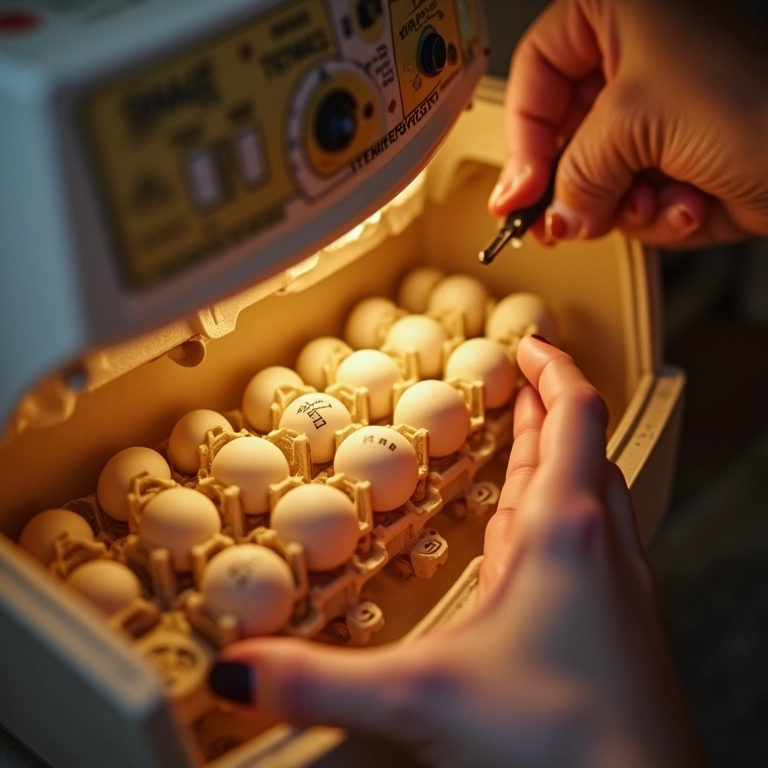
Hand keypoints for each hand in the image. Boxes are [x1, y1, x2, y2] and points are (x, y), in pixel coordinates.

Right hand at [208, 336, 707, 767]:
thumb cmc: (568, 745)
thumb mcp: (425, 699)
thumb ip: (321, 681)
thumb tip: (246, 667)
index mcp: (566, 530)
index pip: (573, 414)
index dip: (553, 367)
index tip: (529, 340)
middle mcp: (601, 547)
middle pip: (580, 445)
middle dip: (546, 405)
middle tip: (515, 382)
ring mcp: (616, 585)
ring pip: (589, 492)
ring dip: (555, 456)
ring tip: (521, 442)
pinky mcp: (617, 624)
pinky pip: (588, 542)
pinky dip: (557, 515)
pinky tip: (531, 544)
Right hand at [488, 0, 767, 247]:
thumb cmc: (758, 104)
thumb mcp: (635, 123)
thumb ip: (573, 172)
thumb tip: (552, 213)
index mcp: (616, 16)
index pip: (534, 76)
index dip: (522, 138)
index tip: (518, 191)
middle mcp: (632, 62)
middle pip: (560, 135)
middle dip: (573, 184)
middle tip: (562, 219)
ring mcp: (653, 116)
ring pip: (590, 176)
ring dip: (619, 203)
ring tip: (653, 197)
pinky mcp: (670, 161)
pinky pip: (627, 198)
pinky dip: (654, 213)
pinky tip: (687, 200)